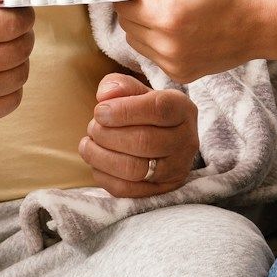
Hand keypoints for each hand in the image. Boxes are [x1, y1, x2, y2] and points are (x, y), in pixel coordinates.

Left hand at [78, 73, 199, 197]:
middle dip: (107, 134)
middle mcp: (186, 140)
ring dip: (101, 156)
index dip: (123, 110)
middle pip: (144, 141)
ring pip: (134, 169)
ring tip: (89, 144)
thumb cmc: (143, 110)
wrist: (161, 138)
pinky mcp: (161, 191)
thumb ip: (118, 85)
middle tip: (93, 127)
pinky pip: (126, 189)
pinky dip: (103, 175)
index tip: (99, 111)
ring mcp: (176, 170)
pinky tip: (96, 162)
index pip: (158, 109)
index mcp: (182, 109)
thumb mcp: (135, 91)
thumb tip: (104, 96)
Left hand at [115, 0, 274, 83]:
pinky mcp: (180, 75)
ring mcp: (173, 65)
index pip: (122, 4)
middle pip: (127, 24)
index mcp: (167, 18)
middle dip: (137, 7)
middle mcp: (167, 47)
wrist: (262, 25)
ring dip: (145, 25)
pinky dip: (158, 41)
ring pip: (136, 41)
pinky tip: (182, 31)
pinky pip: (152, 55)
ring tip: (176, 13)